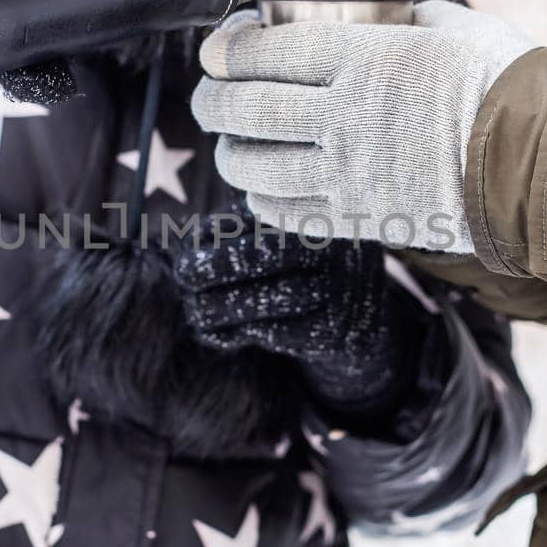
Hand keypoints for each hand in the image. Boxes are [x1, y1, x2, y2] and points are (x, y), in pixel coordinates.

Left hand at [170, 208, 410, 406]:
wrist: (362, 324)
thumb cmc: (308, 271)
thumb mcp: (287, 237)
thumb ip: (244, 230)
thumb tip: (190, 242)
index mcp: (322, 212)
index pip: (261, 214)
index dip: (217, 229)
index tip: (191, 242)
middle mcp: (339, 246)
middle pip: (265, 254)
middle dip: (214, 265)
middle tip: (184, 275)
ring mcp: (343, 289)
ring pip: (272, 297)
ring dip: (222, 306)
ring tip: (197, 311)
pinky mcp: (337, 330)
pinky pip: (283, 332)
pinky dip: (244, 333)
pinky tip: (223, 333)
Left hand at [191, 0, 535, 252]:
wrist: (542, 163)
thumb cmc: (508, 86)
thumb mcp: (458, 28)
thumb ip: (412, 21)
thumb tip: (396, 17)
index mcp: (366, 58)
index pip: (270, 52)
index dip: (229, 50)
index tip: (217, 50)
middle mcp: (345, 114)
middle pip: (249, 107)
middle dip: (213, 101)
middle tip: (207, 98)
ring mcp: (349, 171)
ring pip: (257, 164)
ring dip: (231, 153)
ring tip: (228, 146)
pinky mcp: (361, 216)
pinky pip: (289, 210)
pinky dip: (263, 197)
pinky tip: (261, 188)